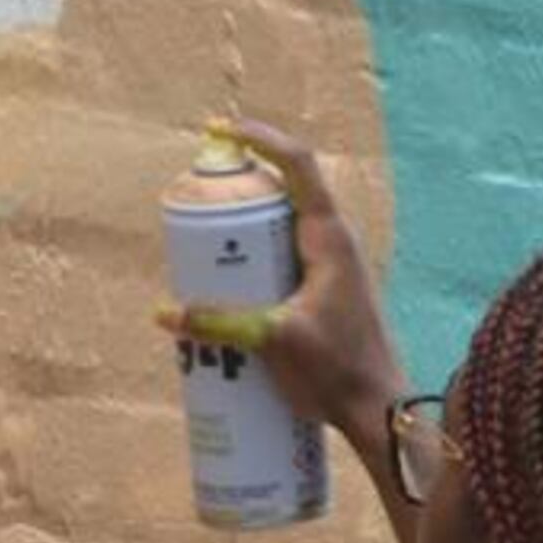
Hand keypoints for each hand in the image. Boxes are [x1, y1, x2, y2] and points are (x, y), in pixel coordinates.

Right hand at [154, 117, 407, 439]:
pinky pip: (281, 261)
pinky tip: (224, 288)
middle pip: (281, 193)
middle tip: (195, 201)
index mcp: (329, 237)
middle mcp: (333, 243)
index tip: (220, 131)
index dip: (260, 138)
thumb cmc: (339, 371)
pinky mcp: (321, 294)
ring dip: (243, 229)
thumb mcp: (273, 341)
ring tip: (200, 245)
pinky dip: (252, 262)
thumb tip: (164, 314)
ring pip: (279, 230)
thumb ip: (219, 323)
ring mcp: (329, 268)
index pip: (297, 164)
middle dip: (237, 190)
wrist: (378, 411)